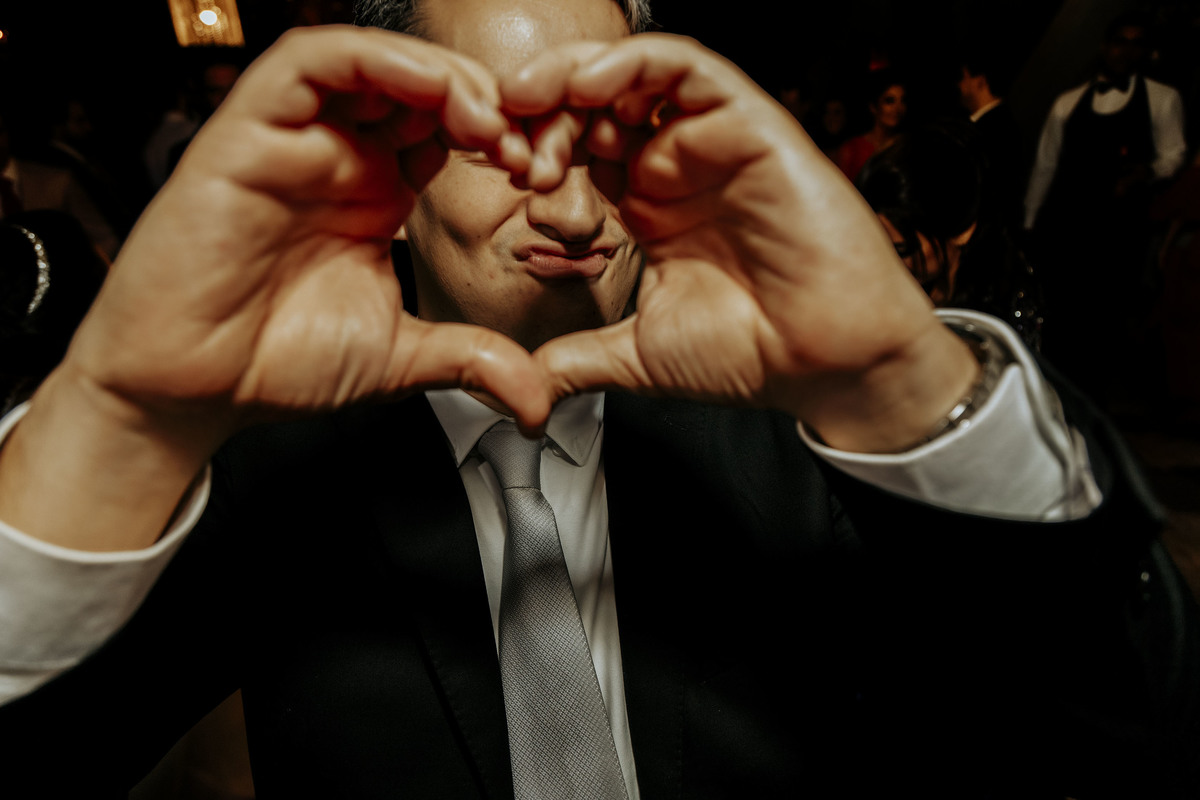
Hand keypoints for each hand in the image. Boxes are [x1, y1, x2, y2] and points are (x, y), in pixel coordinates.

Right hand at [80, 26, 547, 438]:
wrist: (192, 392)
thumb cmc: (275, 361)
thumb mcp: (400, 355)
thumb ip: (472, 360)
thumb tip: (537, 401)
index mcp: (377, 193)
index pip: (450, 129)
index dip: (502, 134)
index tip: (541, 171)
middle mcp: (340, 157)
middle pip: (421, 86)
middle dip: (484, 99)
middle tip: (524, 141)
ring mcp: (295, 143)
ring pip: (369, 62)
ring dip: (437, 74)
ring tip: (484, 116)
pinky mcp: (247, 134)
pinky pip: (304, 64)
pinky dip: (369, 60)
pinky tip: (424, 87)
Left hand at [503, 35, 977, 451]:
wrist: (824, 365)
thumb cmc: (752, 353)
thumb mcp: (639, 355)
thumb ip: (578, 360)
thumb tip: (521, 390)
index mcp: (650, 205)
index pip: (577, 148)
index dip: (529, 146)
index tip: (493, 169)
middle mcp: (678, 166)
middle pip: (596, 102)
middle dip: (539, 108)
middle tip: (503, 135)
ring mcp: (712, 143)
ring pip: (636, 71)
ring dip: (575, 74)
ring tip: (530, 97)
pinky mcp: (750, 126)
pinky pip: (689, 68)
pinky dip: (635, 64)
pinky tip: (588, 86)